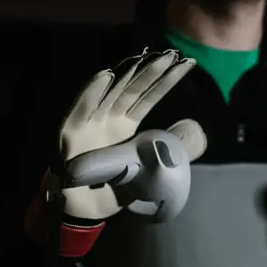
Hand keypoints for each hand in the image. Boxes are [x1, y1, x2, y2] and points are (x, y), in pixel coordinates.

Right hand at [56, 49, 201, 220]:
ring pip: (110, 93)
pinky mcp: (70, 136)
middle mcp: (108, 118)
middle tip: (172, 54)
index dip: (167, 79)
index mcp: (127, 124)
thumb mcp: (151, 167)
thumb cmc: (115, 187)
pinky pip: (80, 111)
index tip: (188, 63)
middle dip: (152, 71)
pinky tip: (106, 75)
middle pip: (133, 89)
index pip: (150, 96)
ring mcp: (89, 124)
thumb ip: (170, 149)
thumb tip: (196, 132)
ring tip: (146, 57)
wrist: (86, 213)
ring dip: (127, 74)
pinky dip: (91, 93)